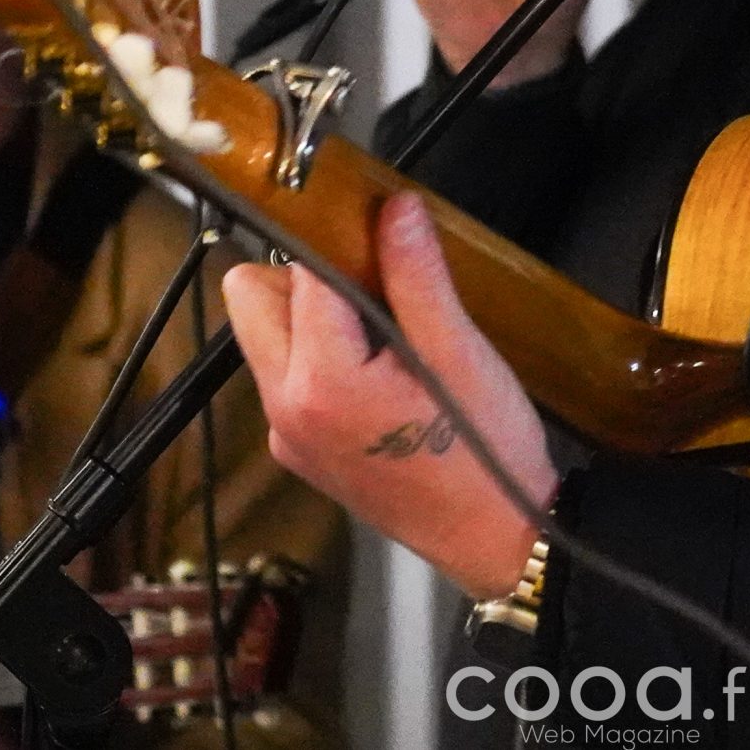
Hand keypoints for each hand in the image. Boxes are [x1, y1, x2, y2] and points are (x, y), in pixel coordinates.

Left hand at [225, 192, 556, 599]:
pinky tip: (384, 371)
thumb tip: (395, 207)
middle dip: (305, 277)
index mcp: (320, 380)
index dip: (342, 242)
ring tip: (387, 331)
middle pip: (253, 300)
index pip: (300, 272)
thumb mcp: (459, 352)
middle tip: (379, 287)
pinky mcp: (302, 453)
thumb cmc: (484, 452)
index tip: (381, 236)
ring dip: (312, 316)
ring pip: (267, 338)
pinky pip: (288, 378)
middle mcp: (284, 409)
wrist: (496, 542)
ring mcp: (288, 435)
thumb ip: (417, 275)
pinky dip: (321, 357)